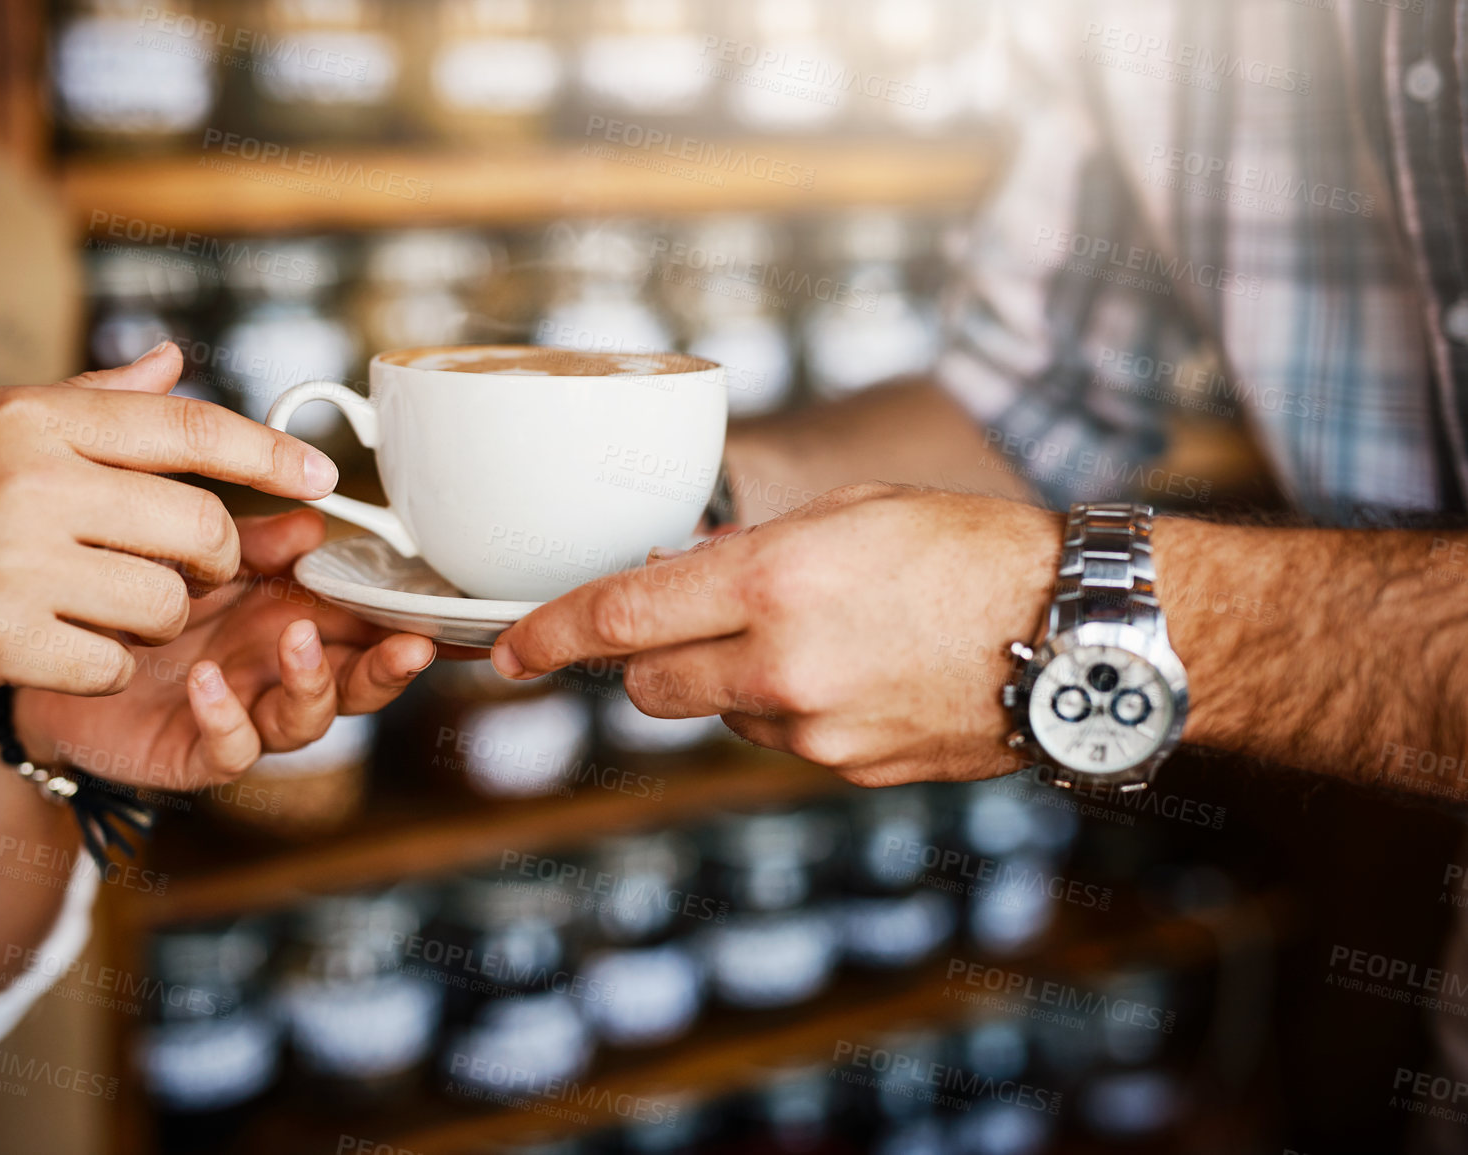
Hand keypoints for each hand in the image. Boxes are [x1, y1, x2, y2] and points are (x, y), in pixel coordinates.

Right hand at [0, 343, 339, 718]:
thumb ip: (94, 402)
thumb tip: (176, 363)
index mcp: (36, 417)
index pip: (189, 428)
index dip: (270, 453)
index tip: (322, 475)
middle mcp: (34, 479)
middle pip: (201, 526)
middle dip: (217, 559)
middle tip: (196, 568)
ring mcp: (17, 560)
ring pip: (166, 603)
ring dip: (157, 618)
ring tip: (105, 605)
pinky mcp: (1, 638)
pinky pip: (111, 663)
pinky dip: (101, 664)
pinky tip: (59, 646)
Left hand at [14, 510, 435, 792]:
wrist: (58, 651)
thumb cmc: (145, 604)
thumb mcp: (205, 560)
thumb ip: (255, 545)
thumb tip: (312, 523)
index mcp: (299, 620)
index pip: (372, 624)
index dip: (417, 622)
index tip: (455, 611)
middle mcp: (283, 674)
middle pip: (359, 681)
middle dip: (390, 667)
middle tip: (412, 646)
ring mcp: (248, 716)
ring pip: (307, 720)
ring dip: (314, 684)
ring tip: (297, 642)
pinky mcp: (197, 753)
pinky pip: (229, 749)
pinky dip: (227, 718)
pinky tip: (209, 683)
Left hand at [491, 484, 1061, 785]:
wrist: (1073, 634)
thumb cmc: (965, 548)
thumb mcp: (846, 515)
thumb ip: (747, 551)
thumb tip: (673, 580)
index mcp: (772, 581)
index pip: (620, 618)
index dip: (548, 637)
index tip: (507, 652)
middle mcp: (780, 664)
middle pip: (649, 686)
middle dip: (646, 659)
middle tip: (687, 624)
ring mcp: (814, 730)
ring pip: (717, 715)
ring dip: (730, 682)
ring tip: (818, 639)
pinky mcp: (848, 770)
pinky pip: (782, 741)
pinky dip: (790, 713)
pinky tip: (857, 676)